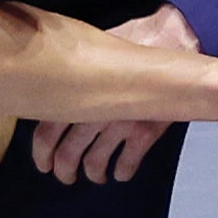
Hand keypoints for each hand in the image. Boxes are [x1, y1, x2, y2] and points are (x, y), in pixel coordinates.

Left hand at [33, 2, 185, 178]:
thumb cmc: (134, 41)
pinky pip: (128, 161)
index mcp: (76, 91)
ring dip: (93, 173)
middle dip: (65, 170)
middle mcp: (93, 111)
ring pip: (96, 160)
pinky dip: (122, 171)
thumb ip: (74, 71)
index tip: (44, 164)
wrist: (175, 41)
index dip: (42, 153)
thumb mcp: (95, 51)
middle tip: (66, 176)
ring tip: (96, 176)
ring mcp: (119, 123)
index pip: (46, 132)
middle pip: (69, 152)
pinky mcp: (145, 131)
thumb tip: (53, 84)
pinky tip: (121, 172)